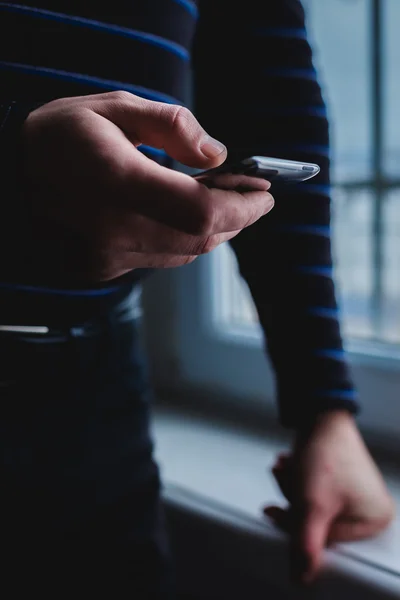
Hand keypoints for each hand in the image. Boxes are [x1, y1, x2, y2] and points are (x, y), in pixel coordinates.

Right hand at [21, 91, 273, 281]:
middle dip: (238, 218)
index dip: (242, 207)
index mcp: (116, 181)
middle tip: (253, 194)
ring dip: (216, 229)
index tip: (265, 193)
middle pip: (200, 239)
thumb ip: (172, 126)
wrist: (15, 174)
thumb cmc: (63, 134)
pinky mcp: (105, 266)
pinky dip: (187, 239)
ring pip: (186, 254)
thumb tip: (218, 156)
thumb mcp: (115, 107)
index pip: (199, 211)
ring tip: (224, 198)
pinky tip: (189, 215)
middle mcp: (113, 228)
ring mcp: (108, 254)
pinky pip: (163, 258)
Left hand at [264, 410, 394, 584]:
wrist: (319, 413)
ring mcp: (356, 494)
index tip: (274, 511)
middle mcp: (370, 508)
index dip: (296, 526)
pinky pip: (315, 491)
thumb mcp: (312, 503)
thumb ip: (305, 542)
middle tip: (286, 478)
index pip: (327, 541)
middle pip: (318, 522)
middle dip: (294, 500)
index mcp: (373, 519)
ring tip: (286, 467)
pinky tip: (288, 463)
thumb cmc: (325, 453)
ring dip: (292, 487)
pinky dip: (298, 479)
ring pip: (312, 506)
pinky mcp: (342, 481)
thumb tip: (300, 578)